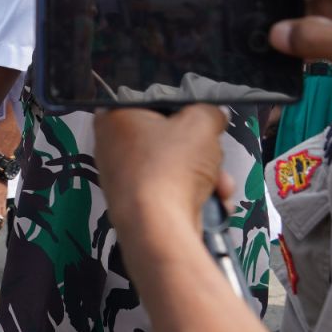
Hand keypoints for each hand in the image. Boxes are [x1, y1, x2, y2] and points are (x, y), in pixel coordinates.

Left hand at [95, 105, 232, 238]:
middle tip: (213, 156)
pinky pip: (172, 192)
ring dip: (206, 176)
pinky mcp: (138, 205)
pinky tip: (213, 203)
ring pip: (176, 168)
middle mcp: (112, 148)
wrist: (159, 227)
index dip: (179, 112)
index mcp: (114, 118)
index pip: (150, 104)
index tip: (198, 122)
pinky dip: (196, 197)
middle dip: (202, 152)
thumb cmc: (168, 169)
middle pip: (169, 140)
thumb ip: (209, 113)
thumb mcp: (201, 125)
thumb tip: (214, 114)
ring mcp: (124, 179)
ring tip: (219, 185)